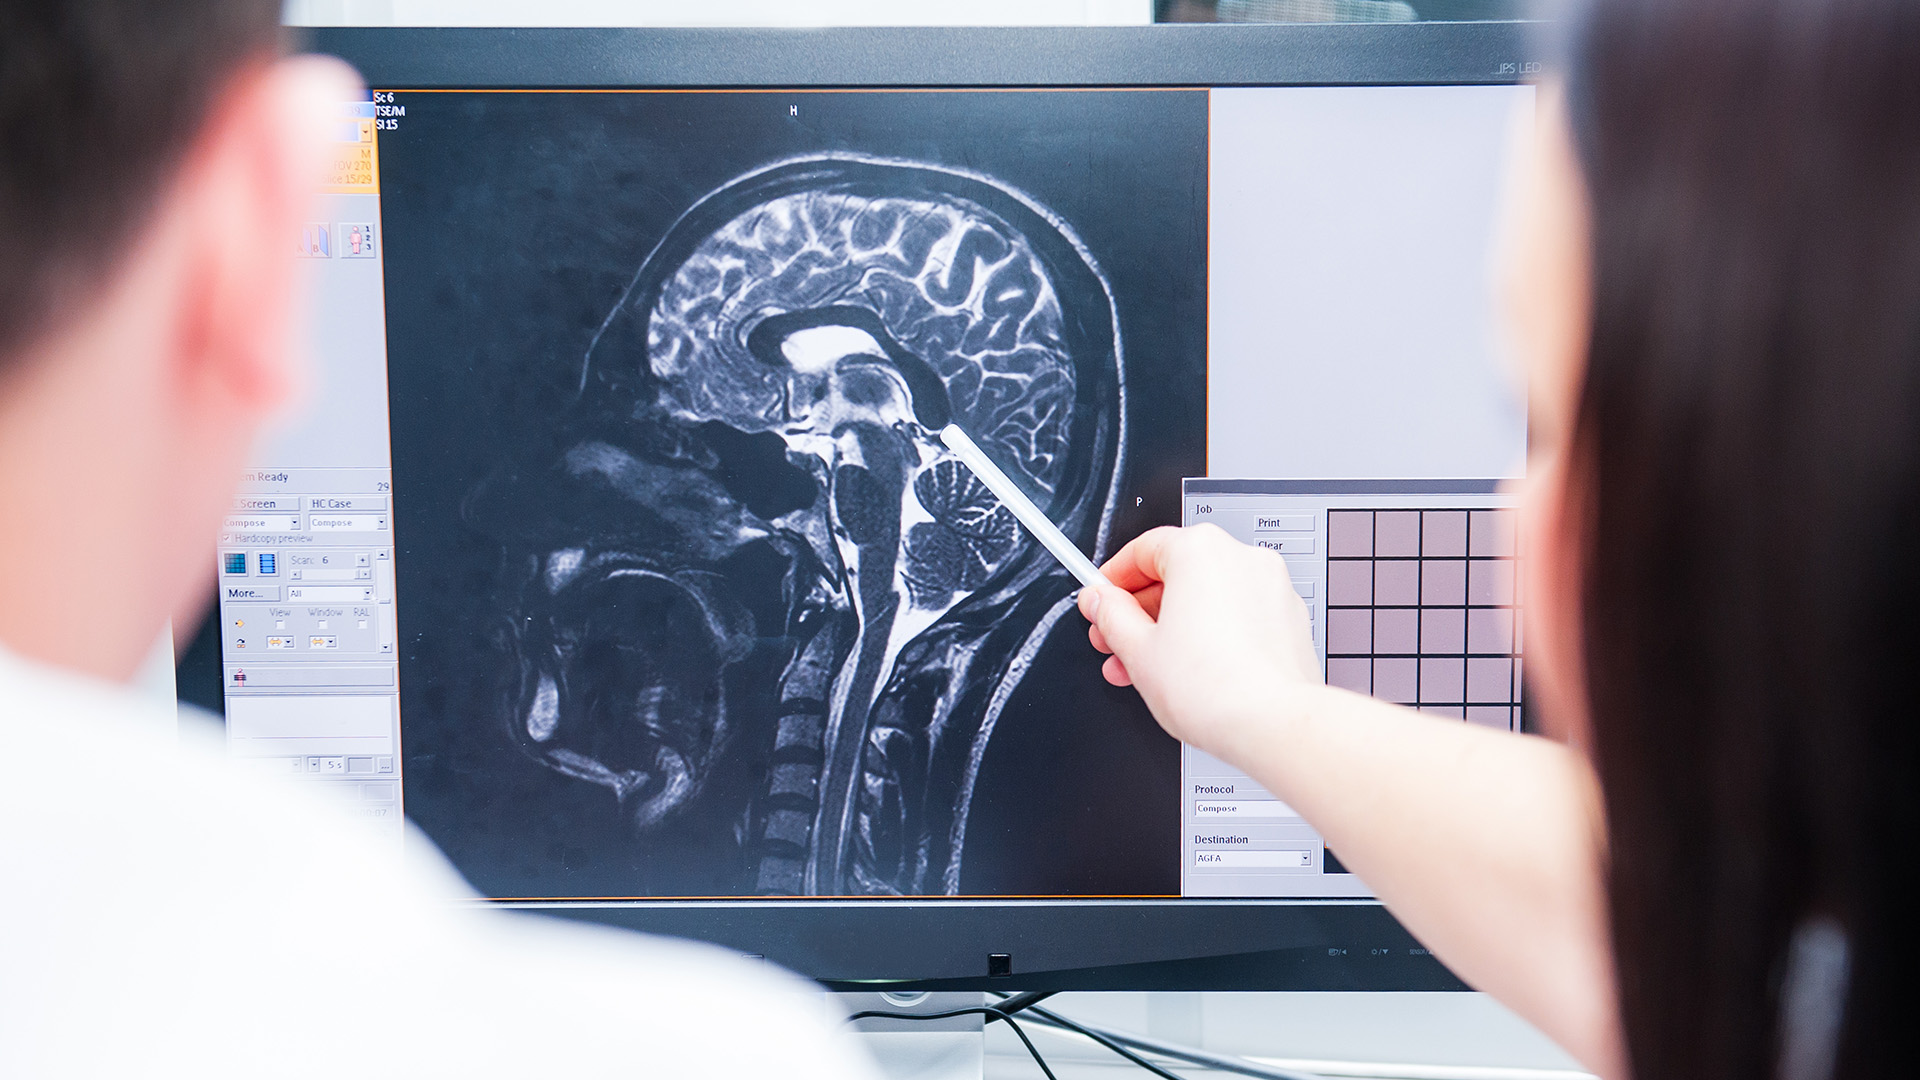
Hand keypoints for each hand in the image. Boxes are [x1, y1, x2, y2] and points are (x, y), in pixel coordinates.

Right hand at [1078, 524, 1321, 758]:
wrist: (1273, 725)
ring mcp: (1270, 586)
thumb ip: (1111, 616)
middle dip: (1140, 612)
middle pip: (1175, 574)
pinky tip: (1189, 670)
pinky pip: (1235, 614)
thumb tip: (1102, 602)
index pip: (1142, 549)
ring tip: (1146, 667)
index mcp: (1200, 550)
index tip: (1100, 602)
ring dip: (1171, 628)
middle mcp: (1241, 557)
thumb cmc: (1214, 689)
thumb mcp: (1137, 651)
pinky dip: (1209, 633)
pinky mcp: (1288, 618)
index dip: (1112, 580)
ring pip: (1205, 597)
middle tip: (1117, 641)